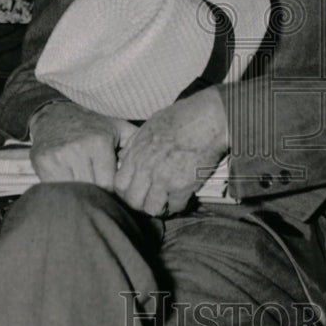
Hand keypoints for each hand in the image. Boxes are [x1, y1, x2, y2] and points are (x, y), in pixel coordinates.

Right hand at [29, 100, 135, 187]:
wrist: (54, 113)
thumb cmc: (91, 124)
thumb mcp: (116, 127)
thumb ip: (136, 141)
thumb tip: (154, 158)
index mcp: (99, 142)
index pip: (109, 185)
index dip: (112, 192)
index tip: (112, 191)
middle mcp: (78, 149)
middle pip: (92, 189)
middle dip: (97, 195)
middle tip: (99, 193)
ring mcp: (58, 156)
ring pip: (74, 191)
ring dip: (80, 193)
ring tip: (85, 188)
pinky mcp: (42, 162)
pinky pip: (56, 187)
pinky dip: (63, 189)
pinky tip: (69, 182)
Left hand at [114, 86, 228, 216]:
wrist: (207, 118)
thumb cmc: (181, 117)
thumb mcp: (149, 125)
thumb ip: (134, 144)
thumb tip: (125, 157)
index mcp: (137, 153)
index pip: (119, 184)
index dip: (127, 191)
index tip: (137, 191)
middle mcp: (146, 168)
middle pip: (132, 200)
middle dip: (141, 204)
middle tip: (151, 201)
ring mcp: (163, 179)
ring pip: (151, 208)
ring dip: (159, 208)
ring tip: (167, 203)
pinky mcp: (182, 186)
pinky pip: (175, 207)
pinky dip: (179, 206)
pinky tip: (182, 198)